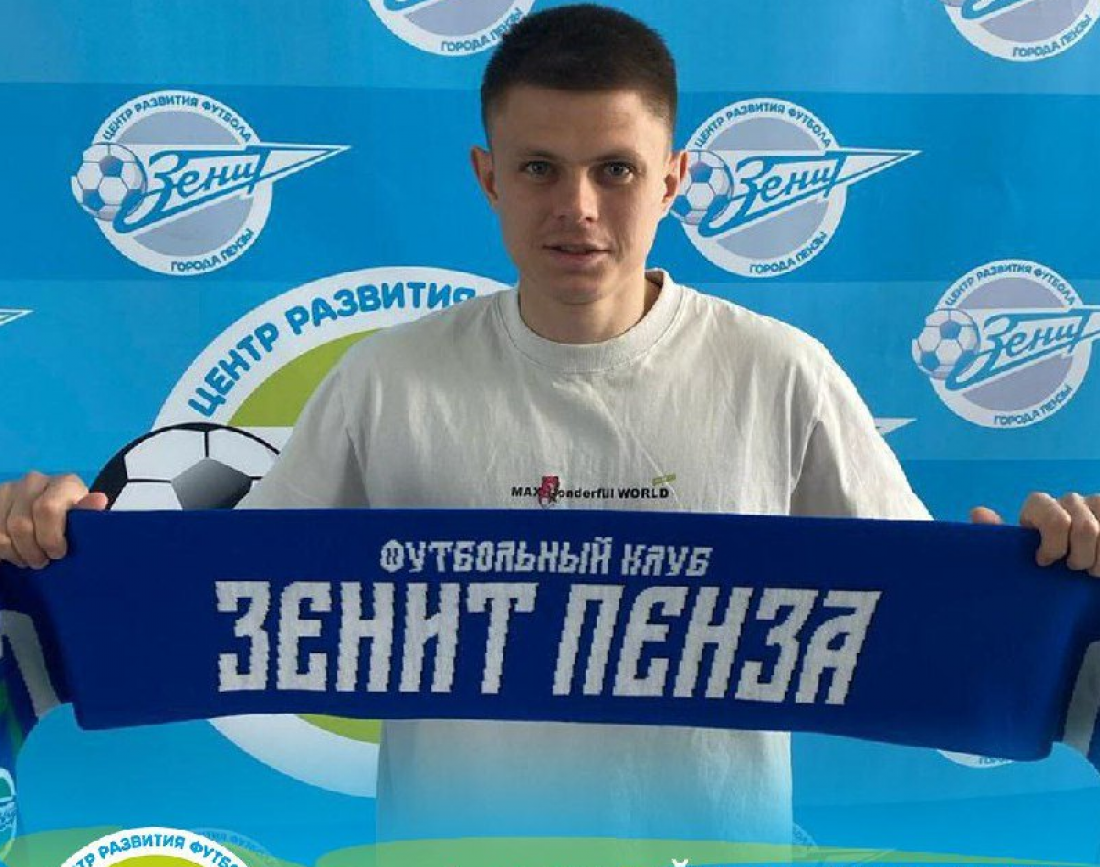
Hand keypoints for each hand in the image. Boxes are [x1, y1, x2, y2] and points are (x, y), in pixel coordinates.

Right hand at [0, 472, 107, 568]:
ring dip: (16, 552)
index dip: (50, 538)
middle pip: (21, 524)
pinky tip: (15, 550)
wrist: (49, 515)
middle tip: (42, 561)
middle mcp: (35, 481)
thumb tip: (98, 500)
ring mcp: (10, 489)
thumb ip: (88, 513)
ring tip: (30, 557)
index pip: (48, 509)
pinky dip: (3, 550)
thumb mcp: (86, 521)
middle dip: (32, 550)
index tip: (58, 553)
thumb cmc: (72, 522)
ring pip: (3, 532)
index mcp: (64, 483)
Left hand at [971, 492, 1099, 576]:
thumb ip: (997, 536)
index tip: (1044, 562)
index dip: (1052, 545)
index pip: (1051, 516)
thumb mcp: (1016, 555)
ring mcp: (1096, 505)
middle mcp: (1070, 501)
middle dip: (1080, 558)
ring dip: (1098, 561)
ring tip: (1091, 571)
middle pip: (1085, 528)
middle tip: (1073, 570)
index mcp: (1041, 506)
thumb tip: (978, 512)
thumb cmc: (1040, 568)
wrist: (1069, 577)